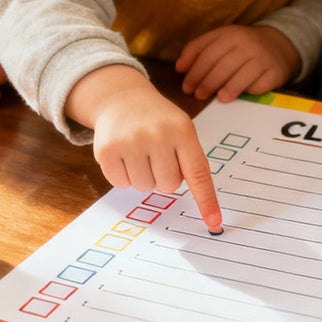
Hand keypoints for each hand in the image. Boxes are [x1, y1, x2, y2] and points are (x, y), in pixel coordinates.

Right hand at [67, 66, 222, 231]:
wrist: (121, 98)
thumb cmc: (157, 120)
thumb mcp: (182, 129)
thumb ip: (192, 160)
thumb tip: (203, 200)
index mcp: (182, 130)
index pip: (197, 173)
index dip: (206, 201)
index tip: (214, 223)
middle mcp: (157, 134)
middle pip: (168, 186)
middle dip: (163, 177)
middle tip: (157, 156)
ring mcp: (130, 141)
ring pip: (144, 187)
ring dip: (143, 176)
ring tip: (140, 152)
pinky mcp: (107, 150)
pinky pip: (120, 184)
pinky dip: (123, 175)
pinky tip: (123, 154)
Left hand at [176, 25, 300, 100]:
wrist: (278, 45)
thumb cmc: (241, 46)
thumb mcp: (220, 40)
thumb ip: (197, 50)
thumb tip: (179, 68)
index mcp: (230, 34)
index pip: (208, 54)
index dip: (194, 72)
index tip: (186, 86)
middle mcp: (247, 44)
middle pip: (222, 66)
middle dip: (207, 83)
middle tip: (198, 95)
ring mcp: (263, 58)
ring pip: (241, 76)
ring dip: (226, 90)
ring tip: (217, 99)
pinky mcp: (275, 72)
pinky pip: (259, 85)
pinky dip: (248, 92)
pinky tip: (240, 97)